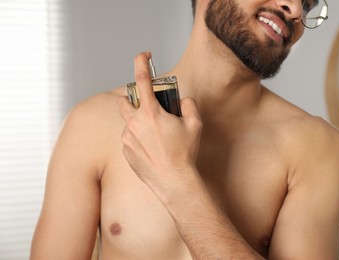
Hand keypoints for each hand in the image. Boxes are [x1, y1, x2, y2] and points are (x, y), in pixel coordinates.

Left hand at [116, 52, 202, 196]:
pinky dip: (137, 137)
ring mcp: (127, 138)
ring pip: (127, 121)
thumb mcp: (195, 125)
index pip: (141, 80)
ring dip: (137, 121)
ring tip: (155, 135)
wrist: (173, 182)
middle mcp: (134, 123)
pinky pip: (128, 138)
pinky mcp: (125, 151)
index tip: (143, 55)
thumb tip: (182, 100)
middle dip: (132, 99)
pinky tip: (151, 148)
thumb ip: (188, 105)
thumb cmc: (184, 154)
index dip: (141, 63)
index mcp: (150, 113)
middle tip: (148, 108)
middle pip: (123, 101)